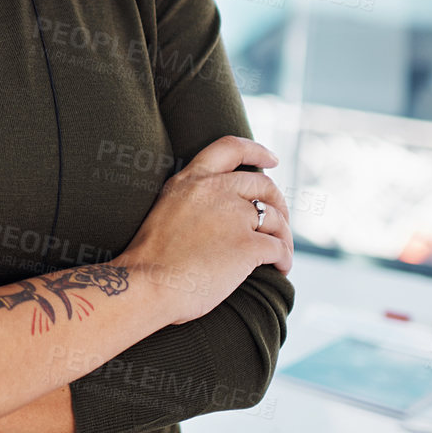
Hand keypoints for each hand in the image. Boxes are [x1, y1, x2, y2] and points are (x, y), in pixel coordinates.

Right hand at [115, 136, 292, 325]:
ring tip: (279, 255)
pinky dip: (285, 259)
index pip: (230, 147)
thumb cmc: (151, 259)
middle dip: (279, 203)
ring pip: (275, 219)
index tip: (271, 159)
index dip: (256, 151)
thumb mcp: (167, 211)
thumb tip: (225, 211)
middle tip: (280, 221)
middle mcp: (213, 191)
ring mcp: (233, 216)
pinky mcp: (247, 245)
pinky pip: (280, 248)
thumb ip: (194, 201)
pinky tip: (280, 269)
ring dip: (284, 237)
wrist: (146, 285)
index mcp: (190, 180)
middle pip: (263, 185)